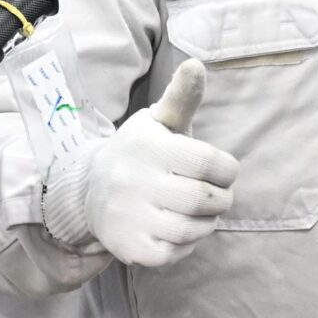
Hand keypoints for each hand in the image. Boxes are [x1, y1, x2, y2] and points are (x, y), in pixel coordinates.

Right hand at [87, 61, 239, 264]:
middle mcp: (134, 181)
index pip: (211, 163)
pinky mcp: (129, 247)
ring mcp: (129, 217)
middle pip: (205, 199)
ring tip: (198, 212)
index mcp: (149, 146)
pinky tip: (178, 229)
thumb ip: (182, 97)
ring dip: (207, 223)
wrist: (89, 190)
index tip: (222, 171)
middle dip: (222, 199)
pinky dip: (186, 245)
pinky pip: (175, 254)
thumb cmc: (143, 152)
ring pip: (193, 229)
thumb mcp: (160, 121)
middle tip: (216, 195)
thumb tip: (196, 64)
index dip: (228, 170)